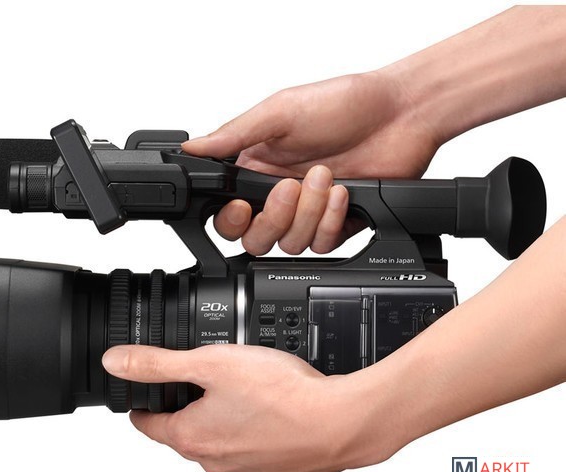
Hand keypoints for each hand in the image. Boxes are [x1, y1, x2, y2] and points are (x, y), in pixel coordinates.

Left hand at [102, 344, 398, 471]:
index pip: (147, 423)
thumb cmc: (282, 396)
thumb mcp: (211, 363)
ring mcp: (246, 469)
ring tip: (240, 388)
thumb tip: (116, 361)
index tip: (145, 389)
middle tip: (200, 378)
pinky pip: (252, 446)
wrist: (340, 422)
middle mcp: (215, 460)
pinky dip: (253, 428)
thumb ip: (158, 363)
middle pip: (185, 431)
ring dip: (222, 416)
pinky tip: (269, 408)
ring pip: (221, 439)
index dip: (143, 400)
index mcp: (191, 437)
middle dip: (187, 405)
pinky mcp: (275, 469)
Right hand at [183, 71, 439, 254]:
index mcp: (256, 167)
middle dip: (273, 218)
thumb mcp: (280, 111)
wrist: (401, 113)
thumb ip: (234, 135)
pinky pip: (322, 245)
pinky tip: (343, 192)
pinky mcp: (336, 223)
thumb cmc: (343, 103)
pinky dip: (332, 221)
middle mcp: (278, 193)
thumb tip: (191, 148)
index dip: (230, 218)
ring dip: (308, 213)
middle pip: (255, 238)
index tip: (242, 205)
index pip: (226, 212)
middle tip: (290, 187)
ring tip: (326, 176)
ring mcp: (308, 211)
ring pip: (289, 244)